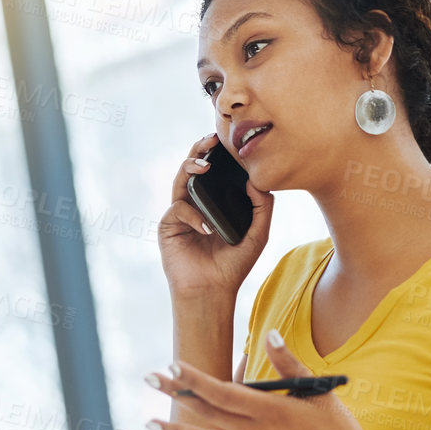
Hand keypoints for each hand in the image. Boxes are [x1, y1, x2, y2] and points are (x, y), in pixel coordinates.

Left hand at [145, 330, 387, 429]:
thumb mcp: (318, 392)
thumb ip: (289, 364)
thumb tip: (269, 334)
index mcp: (269, 411)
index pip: (221, 392)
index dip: (194, 379)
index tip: (171, 364)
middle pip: (205, 412)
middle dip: (175, 394)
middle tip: (147, 379)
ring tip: (147, 424)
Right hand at [157, 132, 272, 302]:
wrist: (212, 290)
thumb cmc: (233, 265)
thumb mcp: (258, 234)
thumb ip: (262, 207)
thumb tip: (257, 180)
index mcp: (215, 203)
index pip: (215, 172)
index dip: (218, 154)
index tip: (228, 140)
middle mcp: (196, 203)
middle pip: (193, 167)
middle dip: (199, 149)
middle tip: (210, 139)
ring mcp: (181, 213)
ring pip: (181, 179)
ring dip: (190, 166)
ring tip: (204, 165)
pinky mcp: (168, 225)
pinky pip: (178, 208)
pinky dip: (193, 215)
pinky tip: (207, 229)